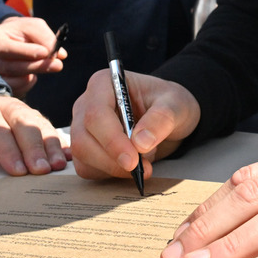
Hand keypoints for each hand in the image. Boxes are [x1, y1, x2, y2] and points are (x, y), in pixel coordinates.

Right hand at [0, 16, 66, 96]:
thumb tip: (59, 55)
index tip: (45, 52)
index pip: (3, 48)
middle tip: (57, 65)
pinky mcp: (0, 85)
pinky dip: (27, 84)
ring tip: (51, 67)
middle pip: (7, 66)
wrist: (12, 39)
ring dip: (33, 75)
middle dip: (34, 66)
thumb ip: (45, 38)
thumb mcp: (34, 27)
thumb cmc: (23, 32)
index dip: (24, 52)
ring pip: (10, 80)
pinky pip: (14, 89)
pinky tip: (35, 76)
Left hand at [0, 95, 69, 175]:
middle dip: (34, 147)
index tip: (18, 171)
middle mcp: (5, 106)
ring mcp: (23, 109)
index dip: (8, 150)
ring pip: (40, 123)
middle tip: (42, 171)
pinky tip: (68, 155)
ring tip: (57, 166)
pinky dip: (60, 141)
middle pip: (24, 123)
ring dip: (50, 145)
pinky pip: (50, 126)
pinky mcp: (34, 116)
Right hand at [71, 70, 199, 181]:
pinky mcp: (85, 148)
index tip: (133, 160)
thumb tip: (140, 143)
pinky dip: (109, 174)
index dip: (112, 140)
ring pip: (82, 156)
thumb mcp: (175, 105)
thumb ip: (161, 118)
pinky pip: (87, 168)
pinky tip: (131, 167)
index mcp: (104, 84)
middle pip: (83, 138)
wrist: (169, 117)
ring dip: (112, 168)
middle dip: (111, 159)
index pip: (96, 114)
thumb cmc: (169, 103)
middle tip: (141, 169)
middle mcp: (86, 104)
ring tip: (144, 160)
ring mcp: (82, 127)